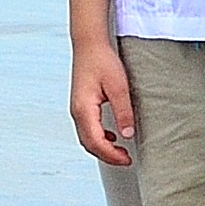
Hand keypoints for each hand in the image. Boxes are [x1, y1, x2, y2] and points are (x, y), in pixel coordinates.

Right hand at [69, 38, 136, 167]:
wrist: (89, 45)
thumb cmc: (101, 61)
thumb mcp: (118, 86)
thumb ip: (123, 111)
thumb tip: (127, 134)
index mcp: (84, 109)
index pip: (96, 141)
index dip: (111, 155)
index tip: (126, 159)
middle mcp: (77, 112)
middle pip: (89, 144)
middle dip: (107, 156)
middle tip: (126, 160)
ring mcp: (77, 109)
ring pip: (87, 138)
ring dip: (102, 148)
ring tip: (121, 152)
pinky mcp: (81, 106)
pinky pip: (87, 129)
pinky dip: (99, 138)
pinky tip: (112, 136)